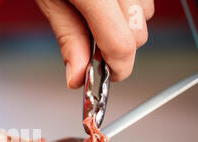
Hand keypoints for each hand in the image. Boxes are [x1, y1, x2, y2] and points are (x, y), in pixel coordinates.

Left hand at [36, 0, 154, 87]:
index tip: (106, 77)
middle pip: (138, 34)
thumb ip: (68, 39)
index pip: (120, 44)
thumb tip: (77, 76)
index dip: (116, 69)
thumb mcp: (51, 1)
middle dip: (118, 49)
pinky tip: (108, 2)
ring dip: (125, 25)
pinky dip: (129, 6)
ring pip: (146, 14)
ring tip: (97, 15)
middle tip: (94, 46)